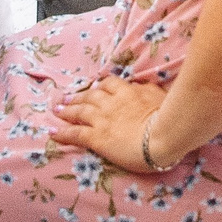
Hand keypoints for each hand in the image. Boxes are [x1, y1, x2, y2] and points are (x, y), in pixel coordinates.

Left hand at [53, 76, 171, 172]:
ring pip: (80, 111)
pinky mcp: (97, 137)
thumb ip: (149, 90)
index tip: (94, 88)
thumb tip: (142, 87)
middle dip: (77, 96)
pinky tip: (53, 132)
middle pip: (90, 96)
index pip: (109, 84)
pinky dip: (62, 132)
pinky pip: (75, 133)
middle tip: (66, 98)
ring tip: (57, 110)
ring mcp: (102, 119)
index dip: (99, 86)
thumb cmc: (168, 116)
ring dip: (67, 110)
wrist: (164, 134)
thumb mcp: (160, 96)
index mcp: (128, 92)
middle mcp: (111, 102)